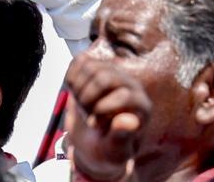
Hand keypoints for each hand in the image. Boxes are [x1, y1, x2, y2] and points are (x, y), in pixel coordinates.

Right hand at [65, 55, 151, 181]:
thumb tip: (129, 120)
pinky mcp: (96, 69)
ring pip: (90, 67)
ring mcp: (113, 73)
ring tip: (82, 105)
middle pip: (104, 77)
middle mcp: (130, 85)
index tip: (94, 125)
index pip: (122, 95)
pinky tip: (74, 92)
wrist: (94, 144)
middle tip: (86, 116)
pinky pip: (79, 61)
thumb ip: (121, 136)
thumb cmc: (108, 150)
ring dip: (78, 89)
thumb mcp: (114, 151)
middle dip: (87, 99)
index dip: (102, 110)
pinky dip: (71, 77)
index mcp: (141, 105)